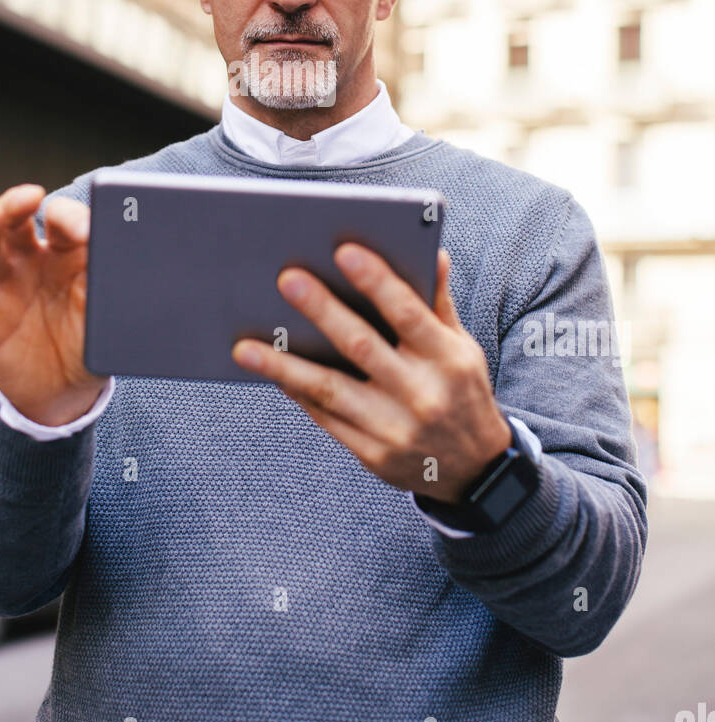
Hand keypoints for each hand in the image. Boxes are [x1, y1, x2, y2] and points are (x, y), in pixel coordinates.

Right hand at [0, 184, 104, 426]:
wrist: (68, 394)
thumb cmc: (91, 343)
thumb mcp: (107, 311)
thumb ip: (111, 282)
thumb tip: (127, 257)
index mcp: (65, 252)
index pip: (60, 221)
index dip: (69, 219)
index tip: (83, 231)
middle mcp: (30, 261)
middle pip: (16, 221)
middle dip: (19, 204)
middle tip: (31, 197)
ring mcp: (4, 285)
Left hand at [232, 245, 511, 501]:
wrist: (476, 470)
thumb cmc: (461, 392)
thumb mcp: (462, 347)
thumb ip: (439, 303)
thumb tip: (432, 252)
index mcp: (448, 359)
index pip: (409, 313)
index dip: (377, 282)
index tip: (344, 251)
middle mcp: (421, 394)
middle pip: (362, 346)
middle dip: (323, 311)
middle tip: (288, 279)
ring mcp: (395, 428)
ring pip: (330, 390)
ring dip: (284, 366)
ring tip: (246, 346)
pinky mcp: (373, 455)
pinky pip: (326, 418)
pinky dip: (297, 393)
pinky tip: (271, 371)